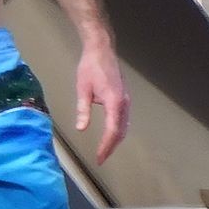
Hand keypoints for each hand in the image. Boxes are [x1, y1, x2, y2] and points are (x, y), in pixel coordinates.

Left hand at [75, 43, 129, 163]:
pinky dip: (119, 130)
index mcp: (114, 101)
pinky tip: (111, 136)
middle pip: (121, 131)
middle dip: (111, 146)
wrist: (102, 50)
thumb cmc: (90, 67)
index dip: (106, 146)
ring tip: (105, 151)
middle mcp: (124, 103)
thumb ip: (83, 109)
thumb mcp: (83, 89)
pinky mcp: (124, 98)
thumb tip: (81, 128)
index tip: (99, 157)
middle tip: (101, 159)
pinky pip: (124, 119)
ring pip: (124, 126)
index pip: (112, 130)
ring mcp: (126, 100)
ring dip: (116, 140)